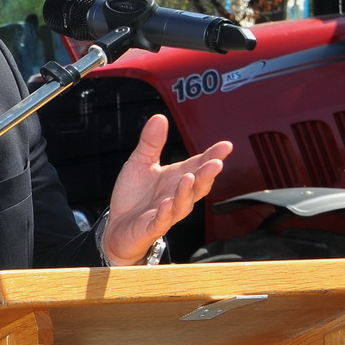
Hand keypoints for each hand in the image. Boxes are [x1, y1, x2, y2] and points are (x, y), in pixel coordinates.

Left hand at [101, 114, 230, 265]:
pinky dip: (165, 213)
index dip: (213, 156)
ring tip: (189, 178)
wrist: (117, 226)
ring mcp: (167, 213)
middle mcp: (177, 195)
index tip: (226, 146)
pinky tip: (167, 204)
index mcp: (177, 178)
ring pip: (183, 204)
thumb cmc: (134, 195)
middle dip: (207, 175)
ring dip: (187, 192)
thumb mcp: (140, 163)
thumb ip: (151, 143)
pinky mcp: (152, 227)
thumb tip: (159, 117)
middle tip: (216, 163)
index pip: (199, 165)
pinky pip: (161, 221)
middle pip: (198, 185)